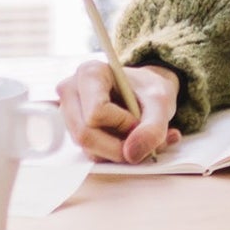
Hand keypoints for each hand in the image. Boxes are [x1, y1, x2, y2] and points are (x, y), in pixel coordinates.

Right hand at [56, 59, 181, 163]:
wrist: (145, 92)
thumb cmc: (148, 90)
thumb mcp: (160, 102)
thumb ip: (153, 128)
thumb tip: (131, 155)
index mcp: (89, 73)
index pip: (96, 112)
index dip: (123, 125)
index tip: (139, 120)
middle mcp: (71, 90)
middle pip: (85, 135)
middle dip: (119, 148)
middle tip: (142, 142)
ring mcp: (69, 112)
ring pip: (88, 149)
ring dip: (119, 153)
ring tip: (139, 141)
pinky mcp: (75, 130)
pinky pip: (92, 154)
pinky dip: (115, 156)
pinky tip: (131, 144)